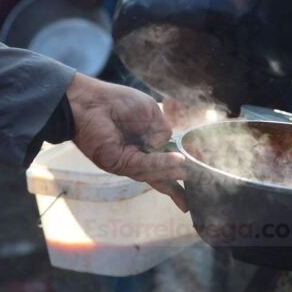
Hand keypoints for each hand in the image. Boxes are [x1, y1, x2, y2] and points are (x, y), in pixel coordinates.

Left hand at [66, 74, 187, 210]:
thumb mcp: (151, 113)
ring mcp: (129, 162)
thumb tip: (165, 149)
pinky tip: (177, 162)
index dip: (182, 170)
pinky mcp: (119, 164)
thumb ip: (163, 132)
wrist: (89, 101)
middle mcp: (139, 157)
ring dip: (174, 172)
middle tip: (202, 189)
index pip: (168, 162)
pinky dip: (162, 164)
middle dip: (181, 184)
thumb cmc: (118, 102)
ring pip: (156, 173)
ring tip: (190, 171)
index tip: (200, 177)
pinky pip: (145, 165)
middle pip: (163, 176)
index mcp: (148, 144)